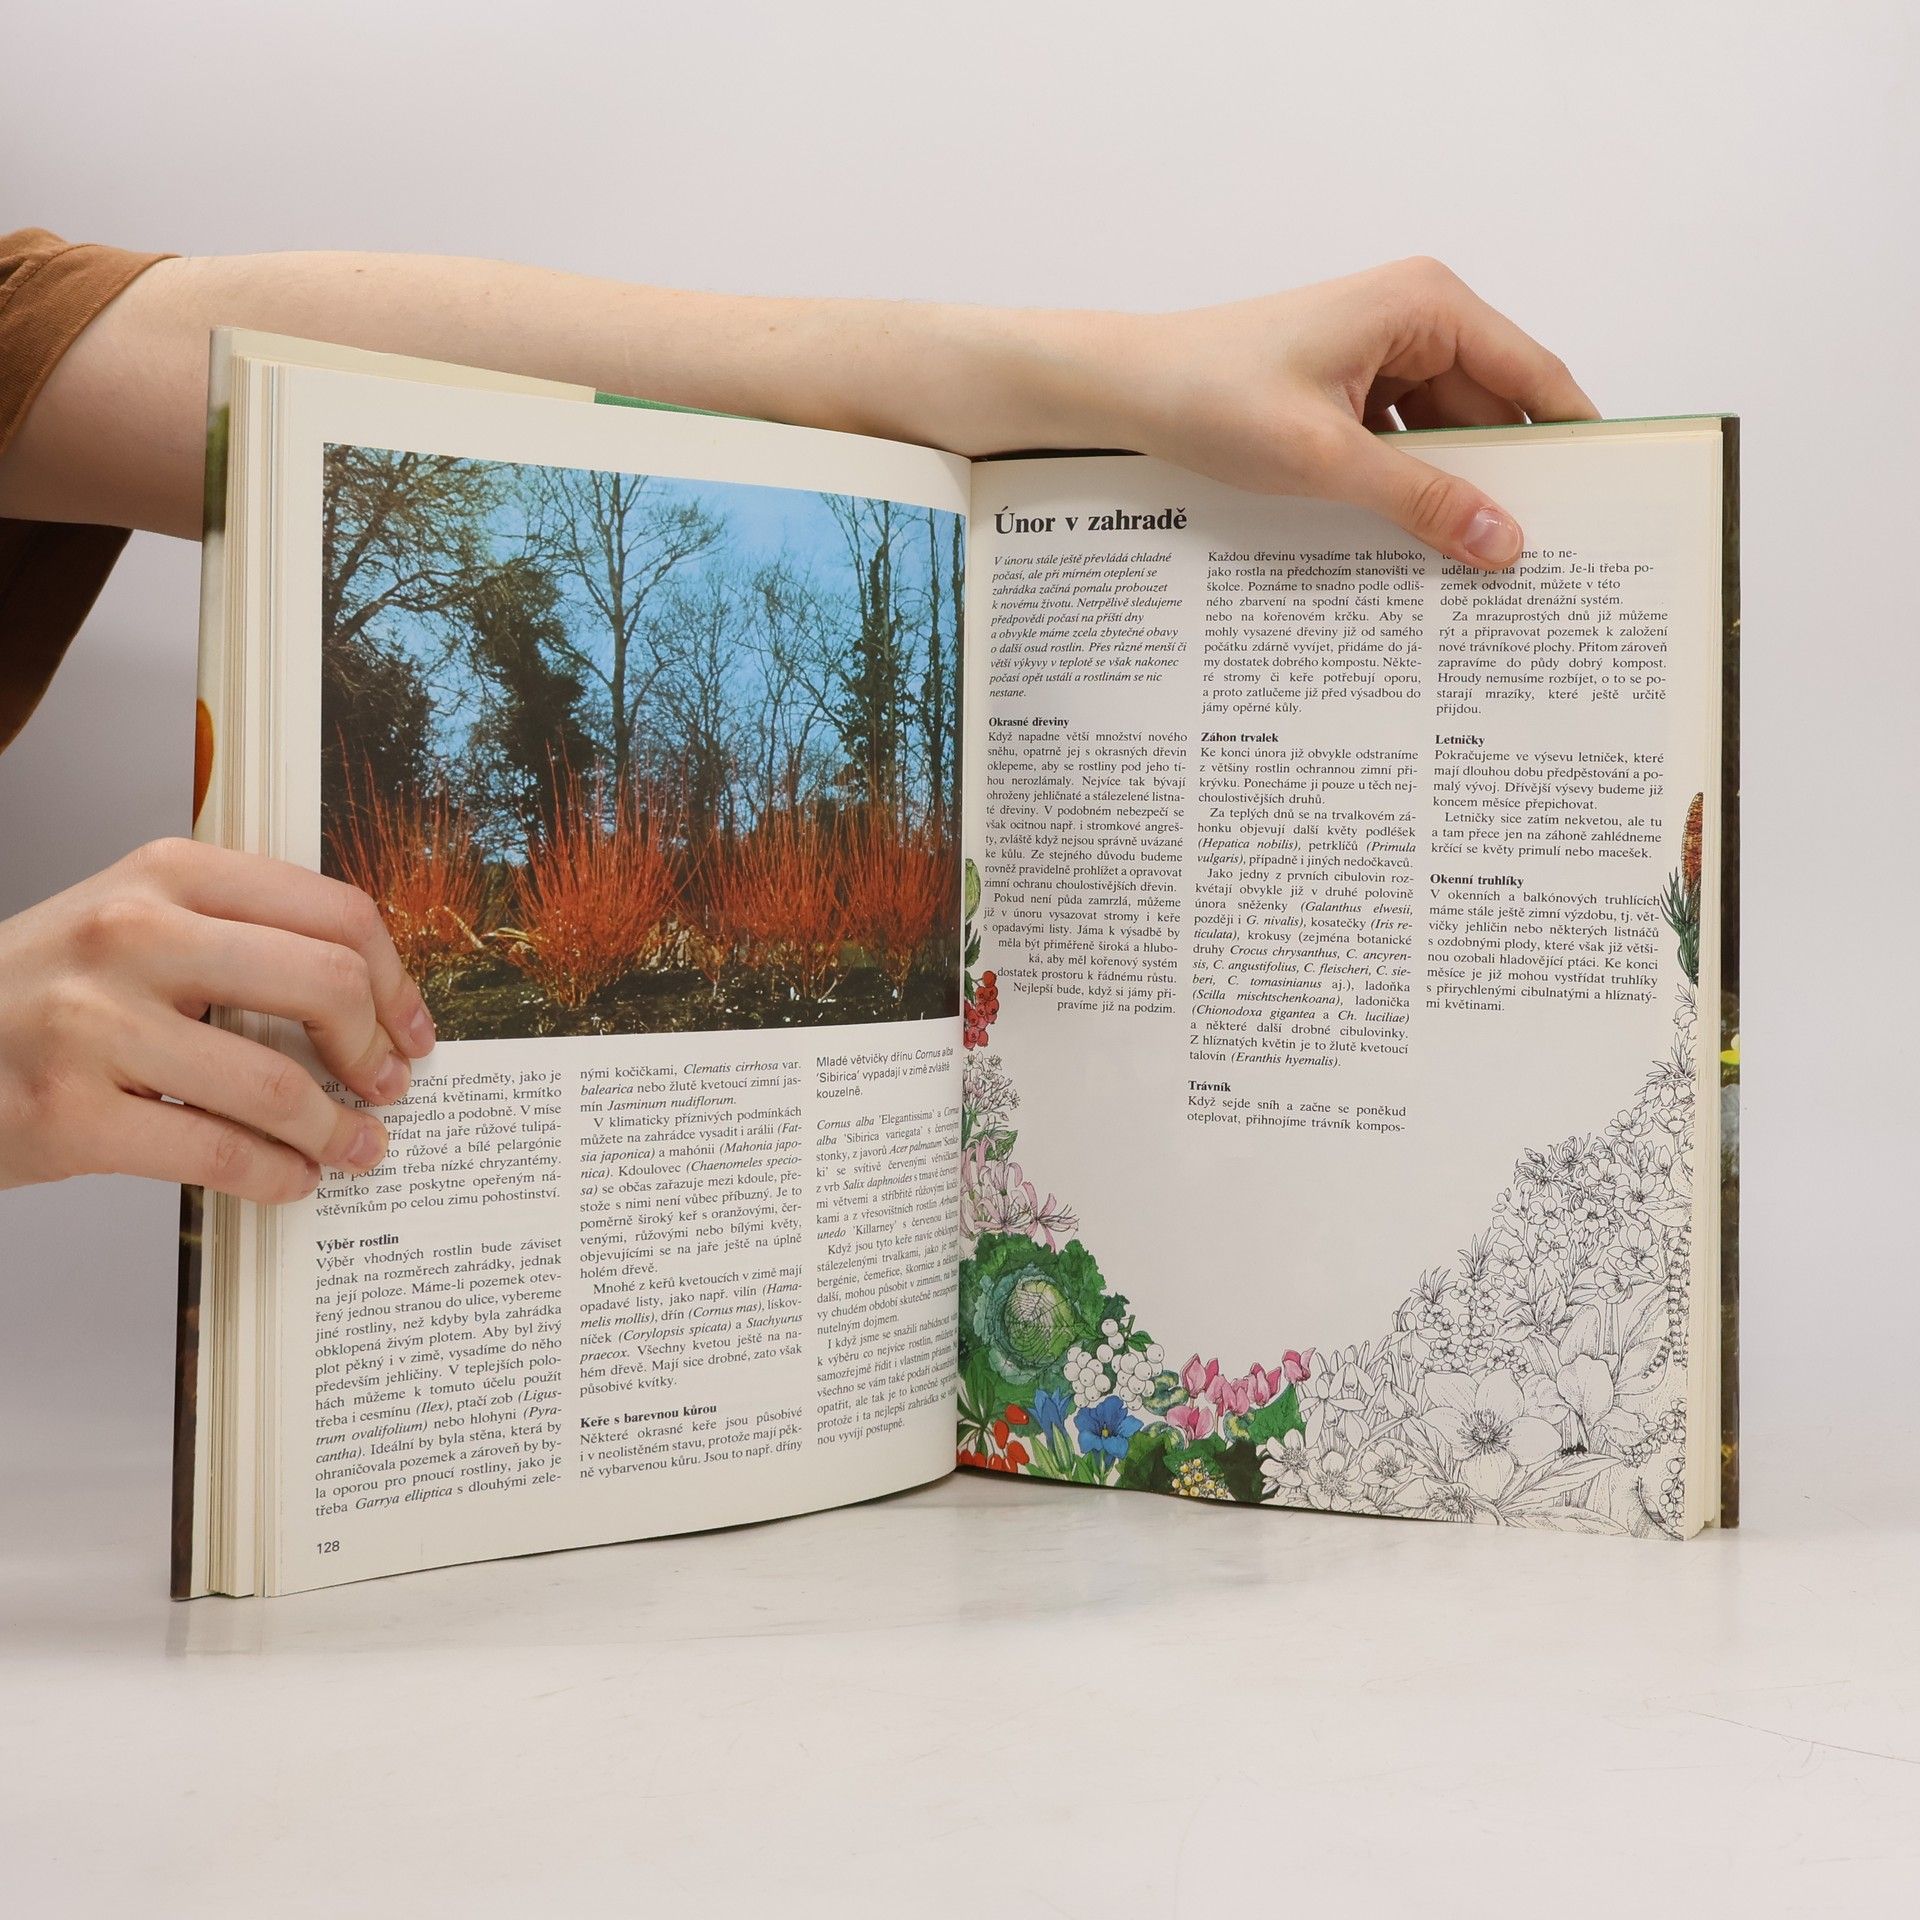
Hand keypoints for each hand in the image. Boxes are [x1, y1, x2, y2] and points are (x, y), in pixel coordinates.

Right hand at [0, 839, 435, 1202]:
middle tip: (389, 1086)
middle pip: (325, 984)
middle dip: (375, 1049)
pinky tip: (292, 1178)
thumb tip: (369, 1000)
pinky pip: (217, 1151)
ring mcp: (96, 1023)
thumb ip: (241, 936)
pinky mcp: (72, 1114)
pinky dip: (277, 1174)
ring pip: (278, 1084)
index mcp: (169, 872)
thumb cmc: (42, 990)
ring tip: (356, 1147)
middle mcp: (135, 933)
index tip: (411, 1027)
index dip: (395, 980)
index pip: (336, 911)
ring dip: (338, 1131)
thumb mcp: (136, 922)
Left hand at [1108, 256, 1597, 568]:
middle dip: (1511, 479)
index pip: (1535, 375)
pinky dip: (1415, 486)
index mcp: (1428, 305)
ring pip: (1450, 435)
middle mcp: (1419, 317)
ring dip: (1457, 490)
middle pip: (1495, 411)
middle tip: (1542, 559)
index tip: (1608, 502)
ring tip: (1482, 562)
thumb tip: (1503, 542)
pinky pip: (1408, 442)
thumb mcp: (1326, 459)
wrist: (1126, 389)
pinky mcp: (1354, 387)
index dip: (1574, 439)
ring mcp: (1386, 352)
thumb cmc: (1213, 396)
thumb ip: (1420, 501)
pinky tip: (1422, 540)